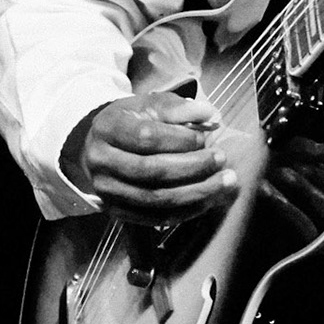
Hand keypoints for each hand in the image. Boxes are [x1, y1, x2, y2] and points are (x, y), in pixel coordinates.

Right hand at [62, 91, 238, 223]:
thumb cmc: (131, 123)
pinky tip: (207, 200)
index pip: (146, 137)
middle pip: (150, 171)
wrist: (101, 148)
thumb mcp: (149, 105)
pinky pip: (154, 218)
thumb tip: (209, 113)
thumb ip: (178, 108)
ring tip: (223, 182)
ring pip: (154, 199)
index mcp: (108, 128)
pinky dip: (184, 211)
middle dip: (192, 167)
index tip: (205, 138)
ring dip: (194, 193)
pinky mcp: (117, 212)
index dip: (179, 140)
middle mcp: (101, 162)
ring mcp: (107, 190)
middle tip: (221, 160)